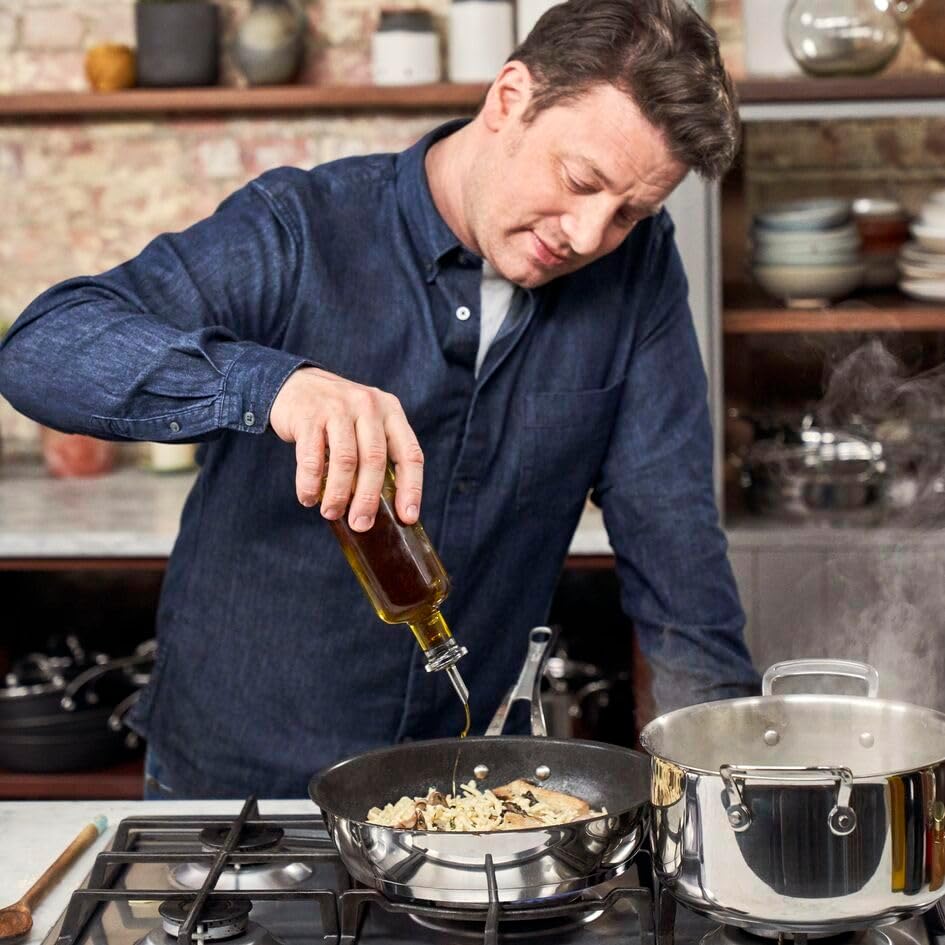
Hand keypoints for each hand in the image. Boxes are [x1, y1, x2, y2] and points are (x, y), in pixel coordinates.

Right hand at [269, 367, 423, 530]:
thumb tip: (382, 509)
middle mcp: (368, 406)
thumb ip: (377, 454)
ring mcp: (338, 408)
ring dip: (338, 495)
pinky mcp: (309, 415)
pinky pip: (312, 458)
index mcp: (390, 411)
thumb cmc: (338, 416)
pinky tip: (308, 498)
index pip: (410, 453)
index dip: (411, 488)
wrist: (296, 384)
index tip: (407, 517)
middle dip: (368, 499)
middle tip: (360, 524)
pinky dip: (310, 484)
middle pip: (375, 460)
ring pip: (345, 461)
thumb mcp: (366, 424)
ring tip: (331, 513)